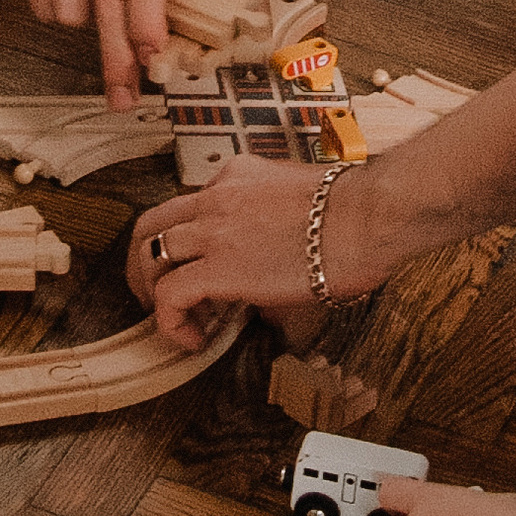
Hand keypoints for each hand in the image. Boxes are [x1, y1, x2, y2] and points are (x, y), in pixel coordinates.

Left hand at [130, 143, 386, 348]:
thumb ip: (275, 228)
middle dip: (144, 264)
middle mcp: (216, 195)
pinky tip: (195, 340)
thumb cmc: (358, 214)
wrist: (371, 215)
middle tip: (155, 294)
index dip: (189, 246)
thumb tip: (276, 275)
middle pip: (151, 225)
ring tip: (176, 322)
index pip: (190, 206)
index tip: (204, 276)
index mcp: (237, 174)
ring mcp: (213, 228)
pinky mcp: (218, 267)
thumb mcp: (302, 205)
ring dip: (152, 293)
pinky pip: (168, 295)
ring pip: (148, 256)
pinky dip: (170, 322)